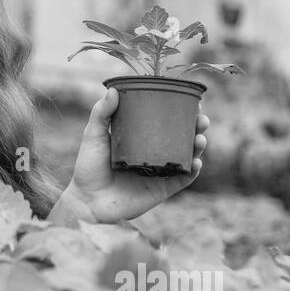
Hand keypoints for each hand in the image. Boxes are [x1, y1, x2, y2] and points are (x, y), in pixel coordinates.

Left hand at [66, 87, 207, 223]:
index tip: (190, 100)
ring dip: (198, 146)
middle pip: (182, 138)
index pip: (164, 122)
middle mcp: (153, 154)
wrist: (88, 201)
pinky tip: (196, 161)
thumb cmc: (88, 168)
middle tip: (201, 119)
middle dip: (196, 127)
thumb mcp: (93, 136)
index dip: (179, 112)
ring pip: (187, 156)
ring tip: (200, 138)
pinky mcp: (162, 190)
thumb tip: (114, 90)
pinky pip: (183, 179)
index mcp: (140, 139)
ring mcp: (160, 172)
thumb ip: (101, 114)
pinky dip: (193, 170)